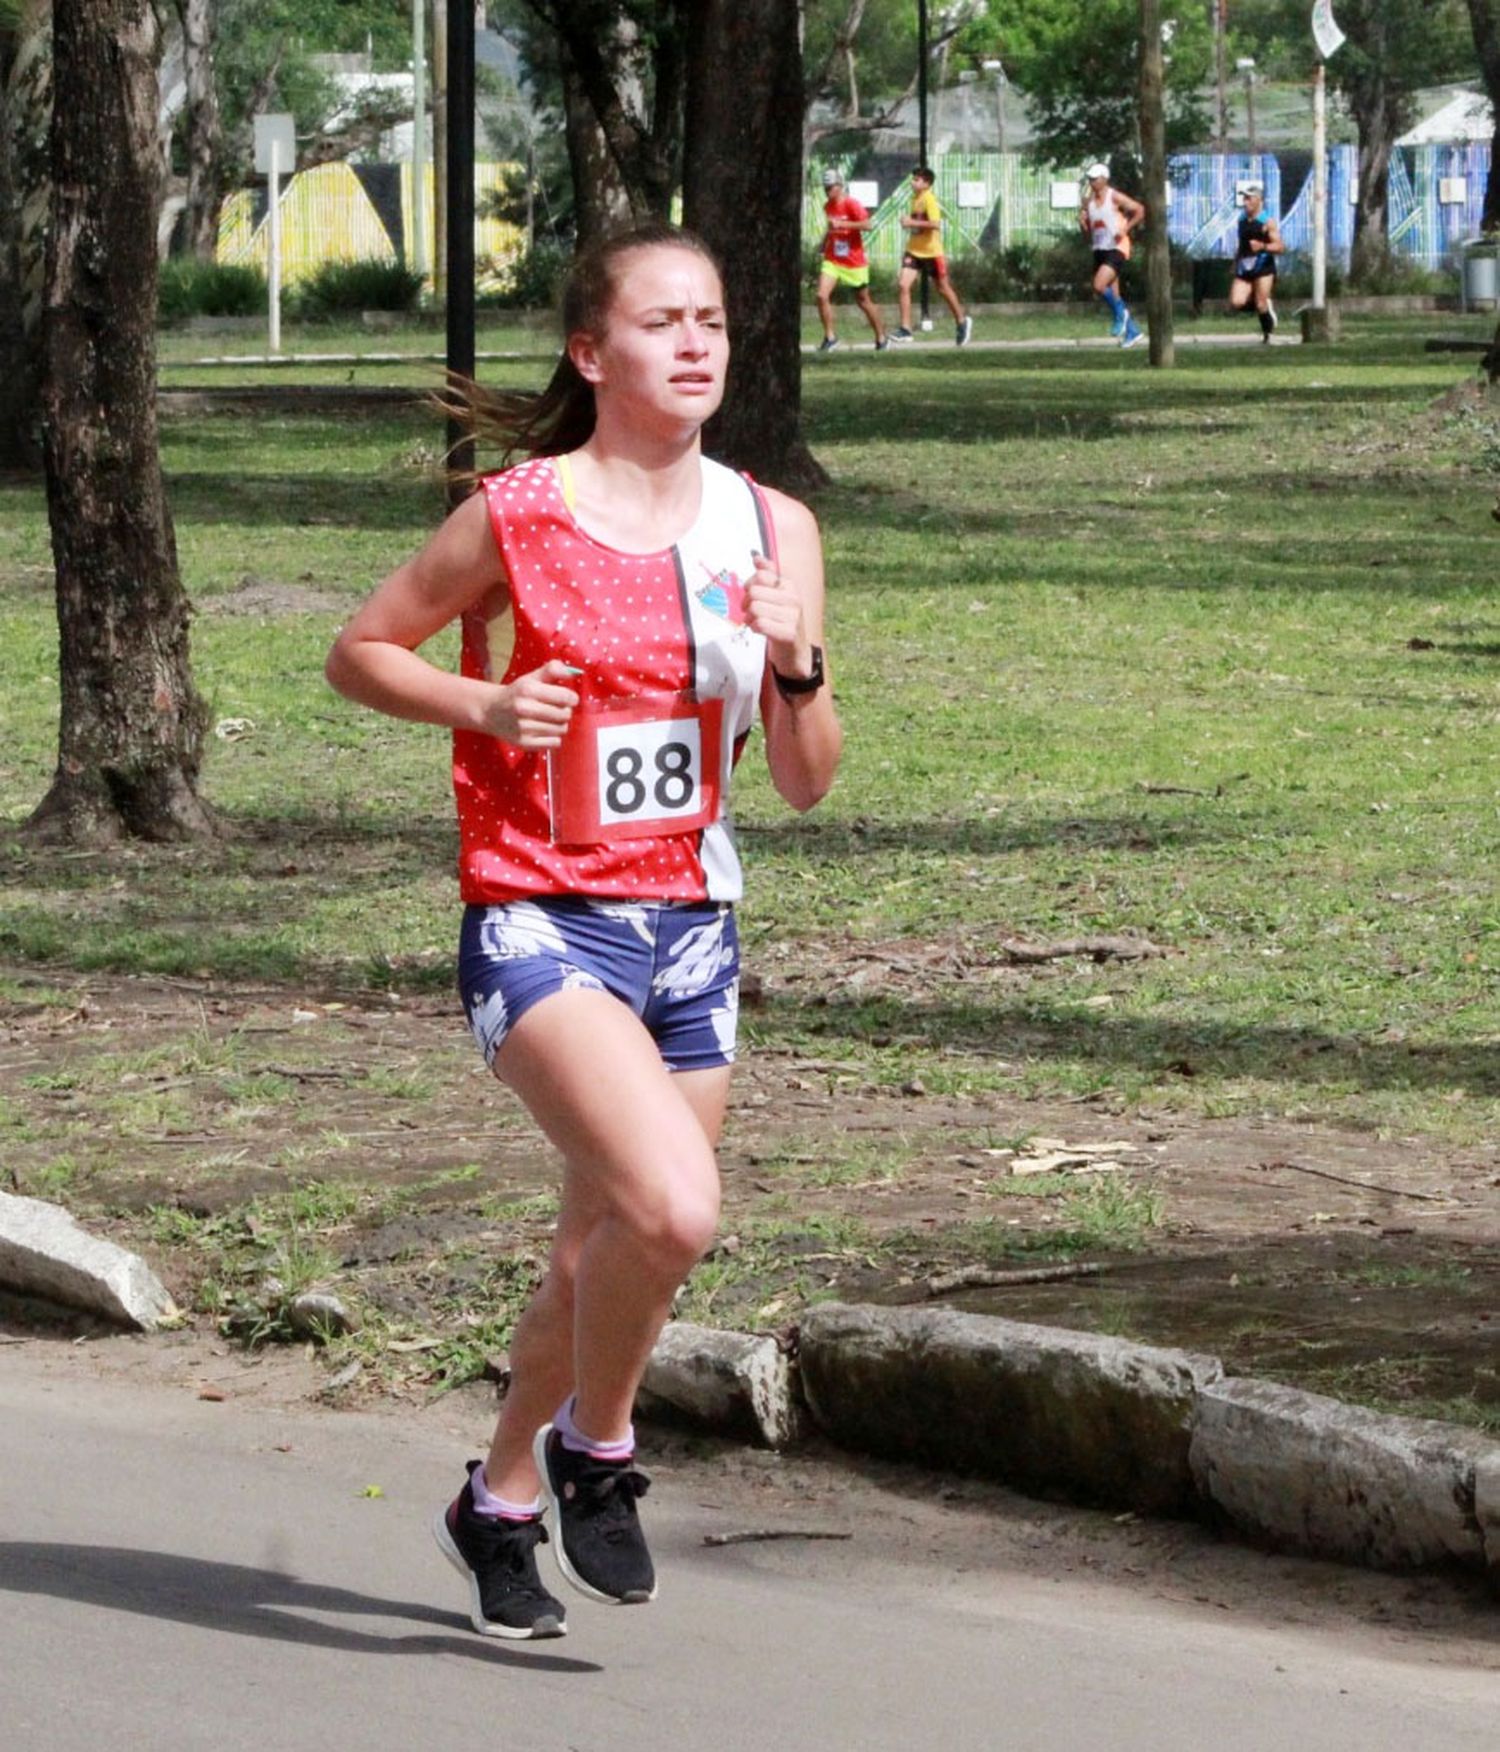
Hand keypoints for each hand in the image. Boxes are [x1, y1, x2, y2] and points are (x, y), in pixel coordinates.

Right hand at [480, 658, 578, 748]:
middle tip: (558, 709)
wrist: (491, 711)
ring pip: (561, 729)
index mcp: (528, 689)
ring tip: (550, 720)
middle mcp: (524, 708)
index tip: (569, 699)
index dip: (572, 698)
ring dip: (560, 725)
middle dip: (566, 711)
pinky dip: (554, 738)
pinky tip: (544, 731)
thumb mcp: (531, 678)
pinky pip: (555, 743)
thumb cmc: (517, 693)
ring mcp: (523, 727)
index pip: (565, 696)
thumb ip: (552, 670)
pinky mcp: (524, 743)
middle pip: (565, 714)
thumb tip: (571, 672)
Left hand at [746, 550, 811, 677]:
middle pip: (754, 592)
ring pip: (755, 608)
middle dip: (746, 603)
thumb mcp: (776, 595)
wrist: (795, 651)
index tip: (751, 595)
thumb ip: (767, 575)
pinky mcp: (788, 633)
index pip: (761, 575)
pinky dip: (754, 628)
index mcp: (790, 585)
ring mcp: (793, 616)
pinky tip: (759, 630)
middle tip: (749, 612)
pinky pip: (760, 624)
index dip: (749, 585)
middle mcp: (794, 598)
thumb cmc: (781, 621)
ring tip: (755, 622)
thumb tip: (756, 557)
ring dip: (749, 618)